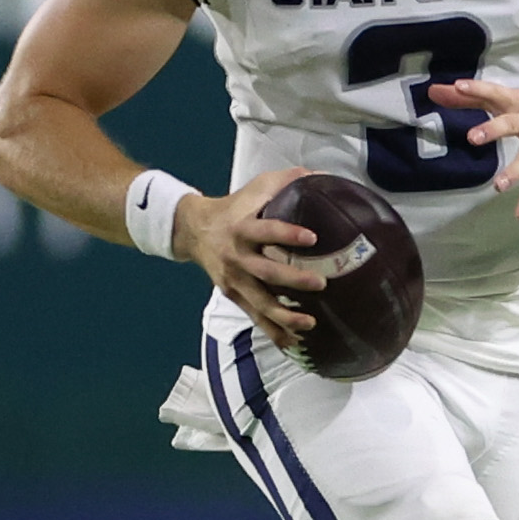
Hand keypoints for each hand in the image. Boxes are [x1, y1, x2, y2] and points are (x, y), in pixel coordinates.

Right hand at [175, 167, 325, 349]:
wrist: (193, 229)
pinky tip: (293, 342)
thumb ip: (289, 180)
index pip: (267, 230)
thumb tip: (324, 177)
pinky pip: (254, 316)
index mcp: (242, 227)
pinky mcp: (233, 294)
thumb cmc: (235, 206)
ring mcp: (234, 278)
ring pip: (259, 302)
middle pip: (265, 272)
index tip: (313, 237)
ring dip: (285, 315)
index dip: (288, 234)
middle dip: (293, 280)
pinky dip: (273, 331)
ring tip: (310, 324)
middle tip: (321, 284)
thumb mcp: (257, 187)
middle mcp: (237, 255)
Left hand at [431, 78, 518, 221]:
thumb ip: (469, 98)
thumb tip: (434, 91)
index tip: (458, 87)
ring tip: (499, 186)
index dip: (477, 89)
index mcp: (518, 102)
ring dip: (514, 172)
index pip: (495, 93)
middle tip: (473, 137)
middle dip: (494, 130)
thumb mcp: (505, 101)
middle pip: (512, 124)